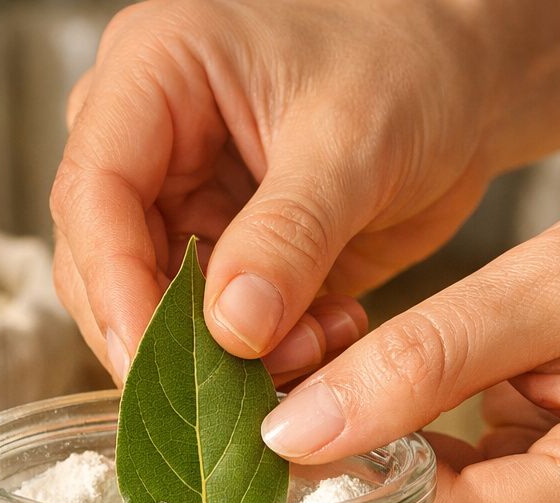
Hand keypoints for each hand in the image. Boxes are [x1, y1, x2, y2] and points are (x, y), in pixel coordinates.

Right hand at [51, 0, 506, 383]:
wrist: (465, 81)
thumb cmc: (411, 63)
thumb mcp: (354, 141)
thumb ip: (288, 236)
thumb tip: (230, 329)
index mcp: (154, 72)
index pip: (94, 191)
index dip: (113, 284)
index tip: (151, 361)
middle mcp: (149, 138)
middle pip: (105, 260)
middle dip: (169, 334)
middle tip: (242, 382)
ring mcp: (182, 199)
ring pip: (156, 306)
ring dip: (224, 354)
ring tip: (313, 346)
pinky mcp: (224, 253)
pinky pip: (214, 327)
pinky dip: (265, 353)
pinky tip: (327, 337)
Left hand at [260, 175, 559, 502]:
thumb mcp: (543, 282)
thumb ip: (416, 362)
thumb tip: (295, 438)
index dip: (344, 486)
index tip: (280, 427)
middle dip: (370, 491)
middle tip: (325, 405)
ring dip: (405, 497)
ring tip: (399, 408)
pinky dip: (446, 499)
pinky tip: (444, 436)